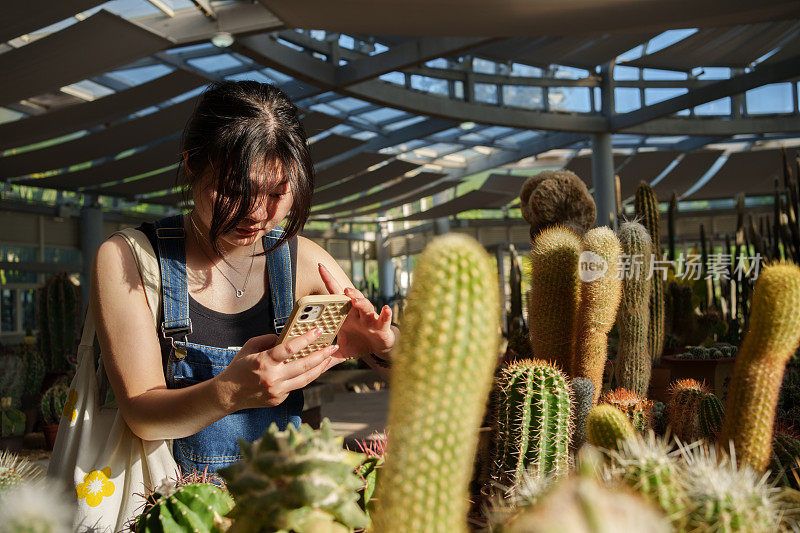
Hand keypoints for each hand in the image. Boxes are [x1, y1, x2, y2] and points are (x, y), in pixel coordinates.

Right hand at [216, 327, 341, 411]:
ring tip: (329, 359)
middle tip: (333, 346)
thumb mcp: (250, 347)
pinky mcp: (279, 399)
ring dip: (320, 368)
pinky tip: (311, 370)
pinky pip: (295, 386)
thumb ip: (268, 340)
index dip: (306, 339)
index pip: (289, 348)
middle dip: (321, 355)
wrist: (228, 394)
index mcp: (264, 361)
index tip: (318, 331)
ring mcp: (277, 391)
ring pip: (305, 379)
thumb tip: (286, 336)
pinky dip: (303, 377)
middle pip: (304, 366)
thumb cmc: (239, 367)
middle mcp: (273, 377)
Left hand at [318, 263, 396, 358]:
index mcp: (345, 315)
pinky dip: (386, 314)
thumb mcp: (342, 350)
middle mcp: (357, 313)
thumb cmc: (359, 343)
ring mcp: (369, 318)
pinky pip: (384, 319)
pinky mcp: (382, 326)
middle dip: (347, 292)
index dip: (328, 281)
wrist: (378, 348)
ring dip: (360, 301)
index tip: (320, 267)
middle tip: (342, 289)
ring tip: (354, 299)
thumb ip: (329, 355)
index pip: (335, 296)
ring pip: (365, 306)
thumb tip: (314, 364)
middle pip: (351, 298)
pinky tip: (386, 309)